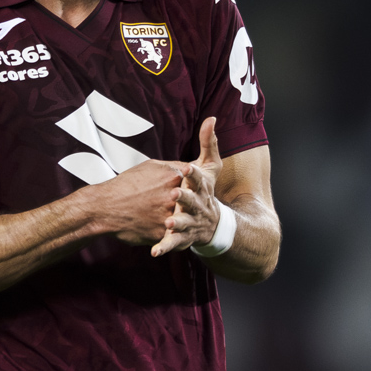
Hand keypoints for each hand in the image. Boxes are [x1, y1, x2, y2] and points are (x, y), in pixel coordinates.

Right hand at [92, 159, 189, 245]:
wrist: (105, 208)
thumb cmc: (125, 185)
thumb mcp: (149, 166)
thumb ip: (172, 166)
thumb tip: (189, 168)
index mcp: (173, 178)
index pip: (195, 180)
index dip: (195, 185)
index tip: (193, 188)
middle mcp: (174, 198)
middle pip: (193, 201)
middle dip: (192, 203)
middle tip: (188, 205)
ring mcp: (169, 217)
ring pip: (185, 220)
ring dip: (183, 220)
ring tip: (176, 221)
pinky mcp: (162, 234)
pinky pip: (174, 235)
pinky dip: (172, 234)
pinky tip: (168, 232)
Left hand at [151, 117, 224, 256]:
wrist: (215, 226)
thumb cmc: (206, 193)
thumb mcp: (209, 170)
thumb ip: (209, 144)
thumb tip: (212, 118)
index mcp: (202, 189)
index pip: (199, 179)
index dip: (194, 175)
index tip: (187, 169)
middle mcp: (198, 206)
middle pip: (192, 201)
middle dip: (185, 198)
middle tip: (175, 194)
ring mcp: (191, 223)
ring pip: (184, 224)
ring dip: (177, 224)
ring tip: (168, 224)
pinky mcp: (182, 238)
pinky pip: (172, 244)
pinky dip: (164, 247)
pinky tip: (155, 252)